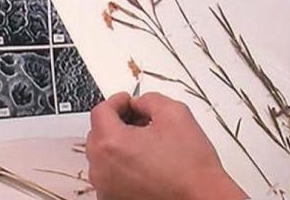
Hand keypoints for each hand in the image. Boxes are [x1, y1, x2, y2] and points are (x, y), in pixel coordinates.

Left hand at [86, 92, 246, 199]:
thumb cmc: (190, 167)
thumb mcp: (174, 113)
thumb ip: (149, 100)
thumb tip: (138, 103)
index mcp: (112, 143)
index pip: (101, 111)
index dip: (117, 101)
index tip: (128, 101)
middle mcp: (102, 168)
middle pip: (98, 132)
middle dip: (117, 121)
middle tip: (139, 119)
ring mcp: (106, 187)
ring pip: (103, 154)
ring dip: (118, 143)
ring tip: (145, 142)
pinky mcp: (114, 199)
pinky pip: (109, 174)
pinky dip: (120, 165)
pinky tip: (144, 162)